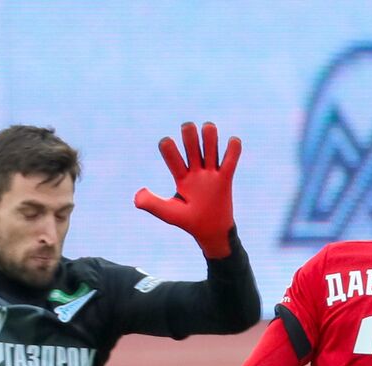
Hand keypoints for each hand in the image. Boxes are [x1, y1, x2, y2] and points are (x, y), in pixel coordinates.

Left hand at [134, 122, 240, 257]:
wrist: (210, 232)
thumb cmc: (188, 222)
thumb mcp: (169, 213)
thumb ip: (152, 204)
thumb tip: (137, 195)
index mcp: (180, 176)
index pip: (172, 155)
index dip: (168, 147)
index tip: (166, 144)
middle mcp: (195, 171)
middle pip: (192, 145)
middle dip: (189, 135)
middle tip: (187, 128)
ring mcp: (211, 174)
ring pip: (210, 147)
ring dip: (209, 135)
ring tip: (208, 128)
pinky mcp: (225, 179)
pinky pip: (231, 160)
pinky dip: (233, 148)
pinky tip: (232, 142)